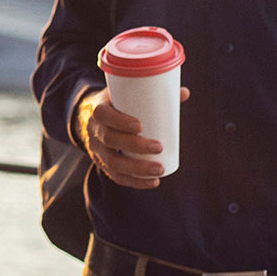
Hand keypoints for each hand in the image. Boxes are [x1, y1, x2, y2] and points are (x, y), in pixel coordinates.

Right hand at [74, 87, 188, 188]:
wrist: (92, 121)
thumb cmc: (116, 105)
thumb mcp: (126, 95)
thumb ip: (153, 94)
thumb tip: (184, 93)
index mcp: (98, 111)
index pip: (104, 115)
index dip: (120, 122)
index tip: (140, 126)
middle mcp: (94, 131)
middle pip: (110, 140)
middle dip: (135, 146)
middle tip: (159, 147)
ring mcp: (97, 150)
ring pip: (113, 163)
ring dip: (137, 169)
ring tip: (160, 169)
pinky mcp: (104, 164)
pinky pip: (117, 176)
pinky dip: (136, 182)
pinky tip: (153, 182)